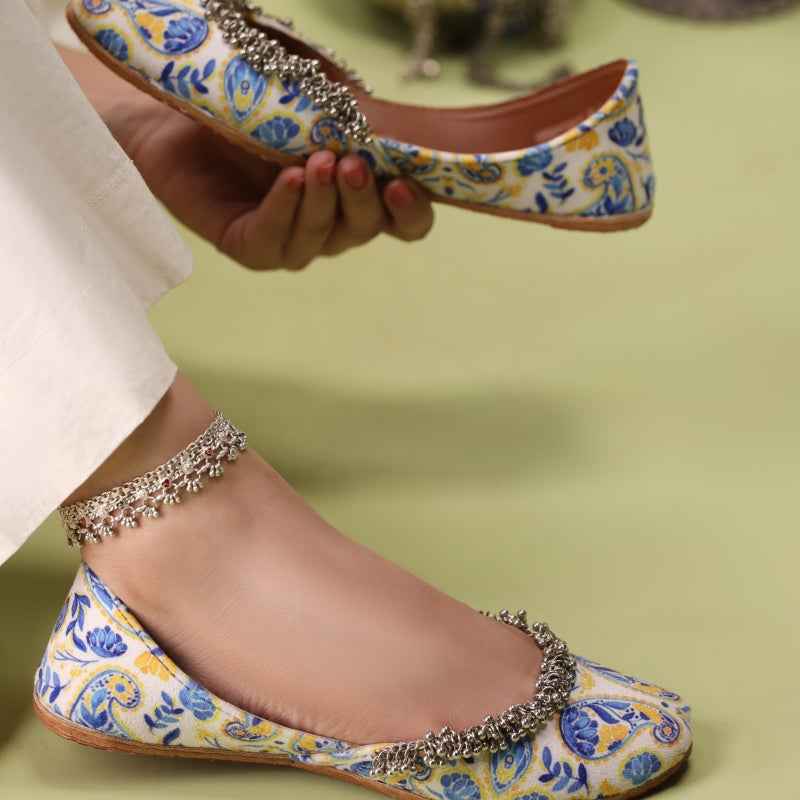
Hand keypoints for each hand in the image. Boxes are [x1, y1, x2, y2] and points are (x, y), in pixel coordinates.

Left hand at [60, 48, 434, 271]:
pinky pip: (275, 241)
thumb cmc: (254, 102)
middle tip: (352, 162)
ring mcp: (291, 241)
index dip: (412, 211)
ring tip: (319, 162)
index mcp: (356, 198)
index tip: (404, 182)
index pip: (404, 223)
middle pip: (366, 229)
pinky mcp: (250, 248)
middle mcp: (331, 226)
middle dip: (364, 199)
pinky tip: (289, 178)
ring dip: (324, 203)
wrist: (178, 110)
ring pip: (323, 238)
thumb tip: (393, 118)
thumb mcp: (313, 100)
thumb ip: (352, 115)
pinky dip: (285, 210)